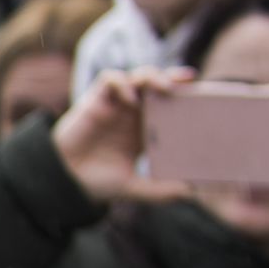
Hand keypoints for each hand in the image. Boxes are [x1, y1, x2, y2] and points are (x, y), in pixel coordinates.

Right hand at [49, 67, 198, 209]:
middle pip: (158, 84)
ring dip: (152, 76)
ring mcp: (114, 105)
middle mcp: (132, 113)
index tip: (204, 94)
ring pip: (137, 76)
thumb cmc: (98, 183)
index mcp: (145, 129)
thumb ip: (161, 191)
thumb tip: (191, 192)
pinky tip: (129, 97)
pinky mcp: (95, 101)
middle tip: (188, 82)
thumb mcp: (135, 188)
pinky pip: (110, 79)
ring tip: (162, 88)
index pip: (170, 104)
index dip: (185, 96)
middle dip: (173, 78)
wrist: (65, 182)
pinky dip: (122, 82)